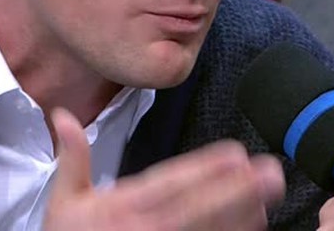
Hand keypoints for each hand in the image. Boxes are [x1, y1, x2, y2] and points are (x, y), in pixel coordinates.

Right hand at [43, 108, 285, 230]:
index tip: (235, 155)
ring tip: (270, 199)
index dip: (204, 169)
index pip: (168, 183)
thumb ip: (72, 156)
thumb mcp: (62, 201)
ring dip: (240, 217)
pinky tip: (252, 228)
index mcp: (120, 206)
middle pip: (197, 209)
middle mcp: (144, 229)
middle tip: (271, 173)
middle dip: (236, 190)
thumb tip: (62, 114)